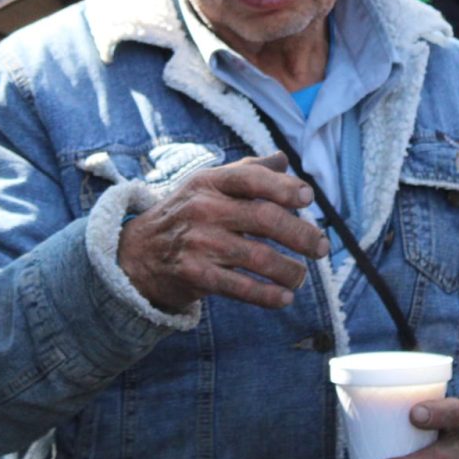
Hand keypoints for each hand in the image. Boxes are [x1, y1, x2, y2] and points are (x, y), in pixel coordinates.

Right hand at [118, 152, 328, 311]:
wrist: (136, 254)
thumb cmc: (184, 216)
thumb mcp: (207, 186)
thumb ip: (247, 172)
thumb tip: (284, 159)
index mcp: (209, 182)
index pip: (251, 178)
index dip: (283, 187)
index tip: (308, 198)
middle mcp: (203, 209)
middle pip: (263, 218)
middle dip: (301, 234)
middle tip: (322, 247)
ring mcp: (198, 243)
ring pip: (258, 257)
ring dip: (289, 270)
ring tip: (301, 276)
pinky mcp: (195, 275)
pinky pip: (240, 287)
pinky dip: (267, 295)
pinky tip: (284, 298)